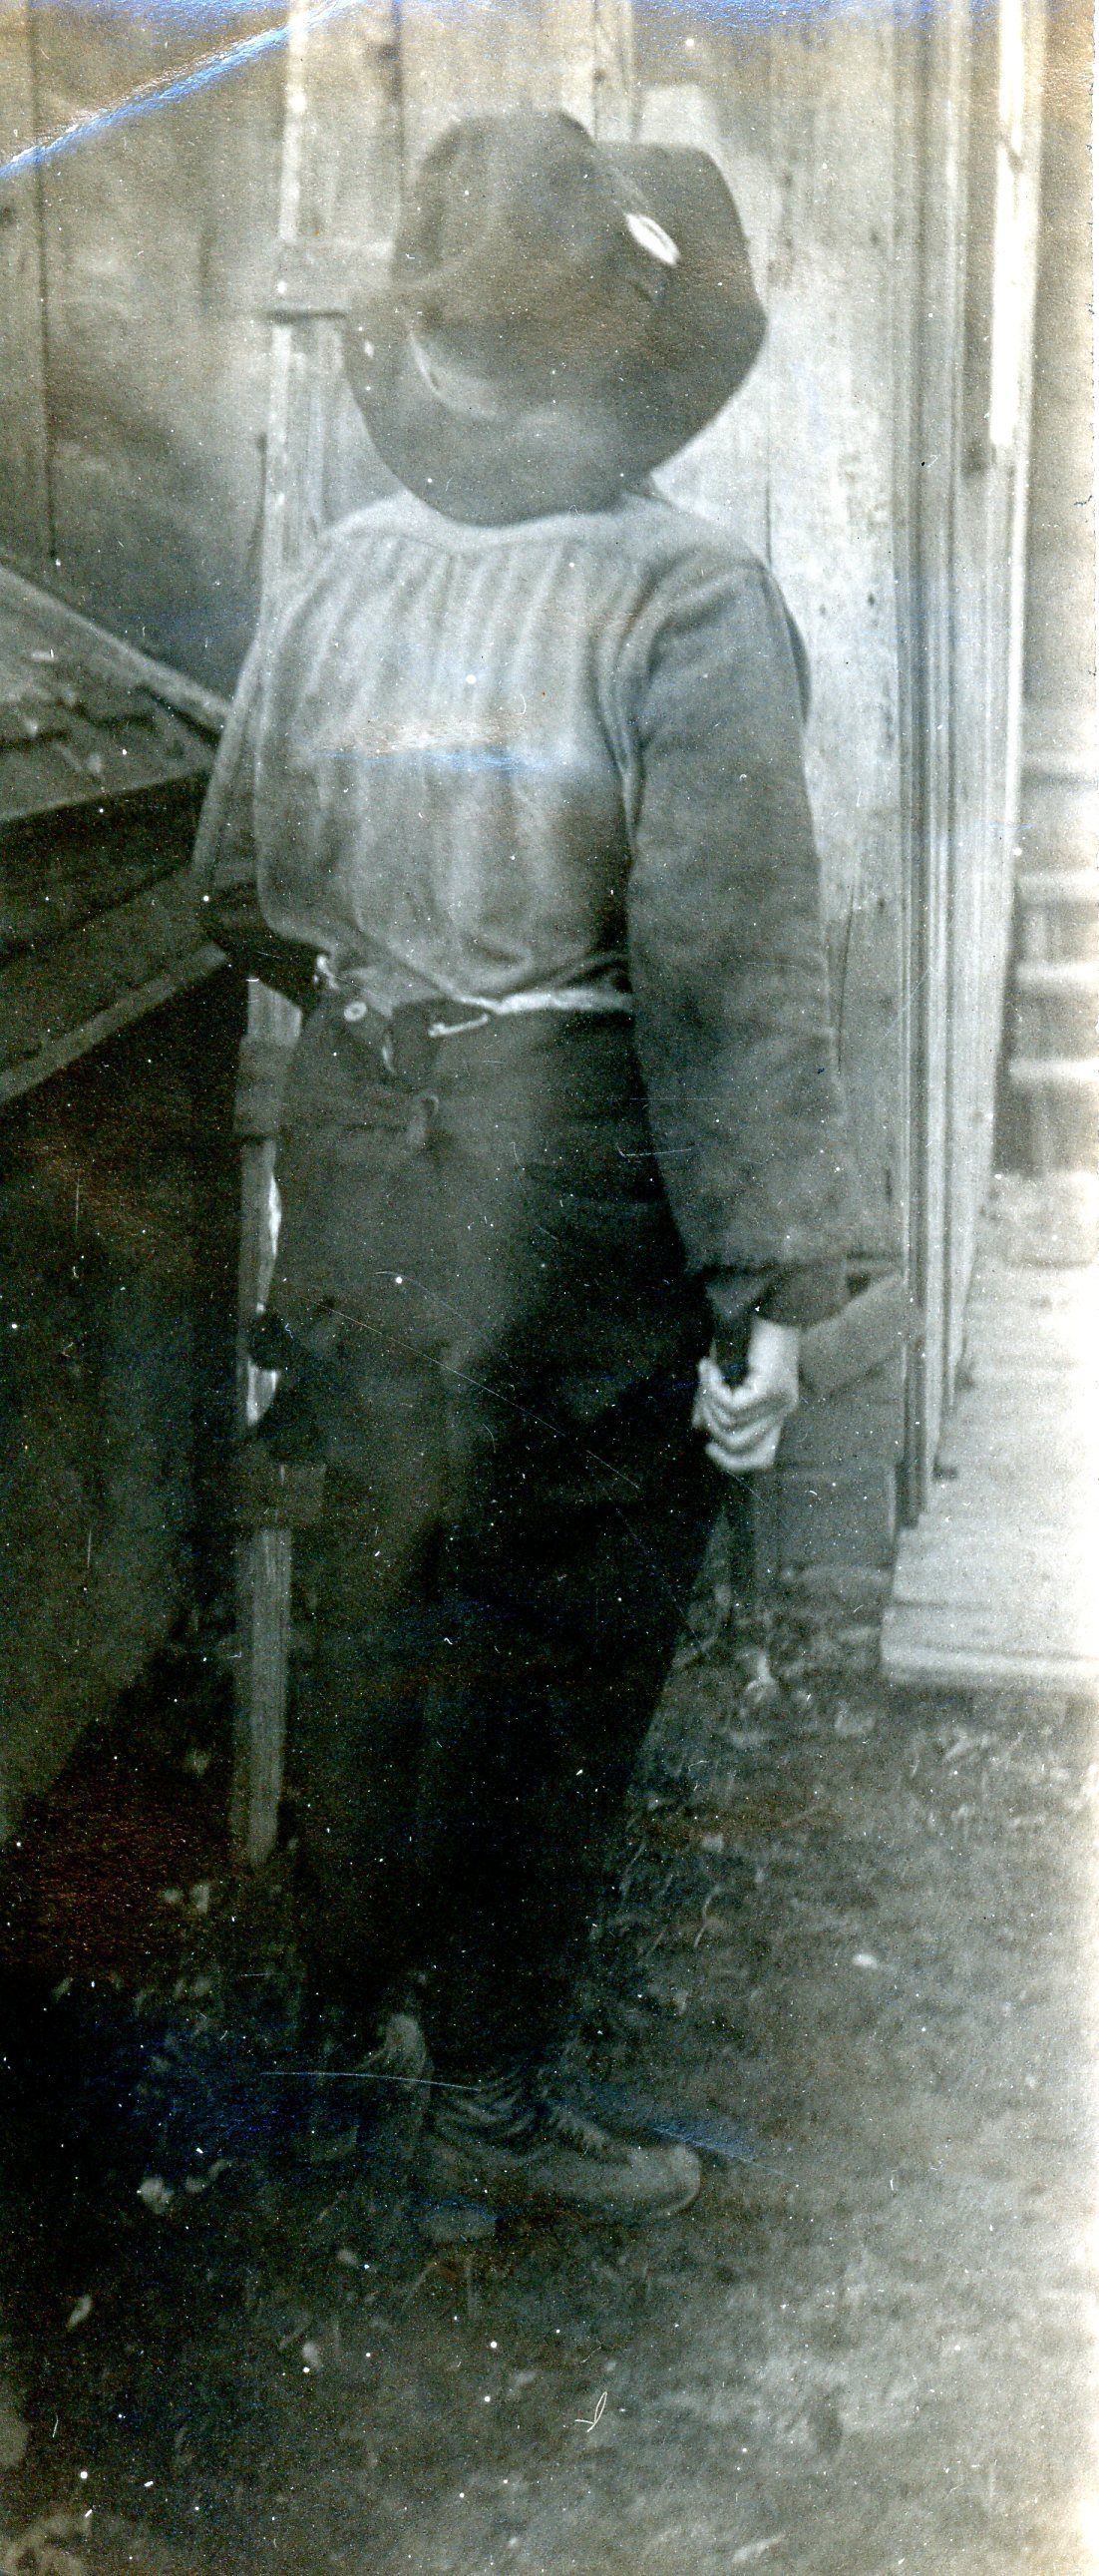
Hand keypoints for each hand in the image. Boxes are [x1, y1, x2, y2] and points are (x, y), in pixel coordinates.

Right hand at [692, 1318, 799, 1473]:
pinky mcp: (773, 1389)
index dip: (732, 1463)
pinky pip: (732, 1406)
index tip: (708, 1447)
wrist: (764, 1304)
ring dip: (708, 1402)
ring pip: (732, 1426)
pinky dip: (712, 1388)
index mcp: (776, 1412)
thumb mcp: (723, 1377)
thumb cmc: (744, 1337)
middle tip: (700, 1396)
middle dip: (710, 1424)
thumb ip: (714, 1404)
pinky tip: (709, 1367)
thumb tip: (698, 1428)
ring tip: (705, 1374)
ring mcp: (781, 1401)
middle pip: (739, 1447)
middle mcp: (783, 1411)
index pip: (762, 1459)